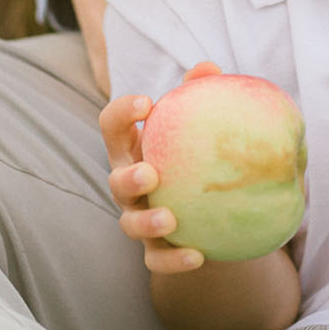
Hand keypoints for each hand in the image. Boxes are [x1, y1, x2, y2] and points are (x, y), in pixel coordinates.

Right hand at [99, 61, 221, 273]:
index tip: (147, 102)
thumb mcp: (202, 128)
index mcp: (136, 149)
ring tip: (170, 219)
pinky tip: (198, 256)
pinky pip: (158, 260)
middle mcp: (130, 185)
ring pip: (130, 224)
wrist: (214, 213)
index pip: (114, 126)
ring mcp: (139, 218)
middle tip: (150, 173)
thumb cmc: (203, 156)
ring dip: (146, 222)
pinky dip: (174, 260)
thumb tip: (211, 68)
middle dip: (127, 177)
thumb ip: (203, 96)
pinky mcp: (156, 251)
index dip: (122, 112)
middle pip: (115, 180)